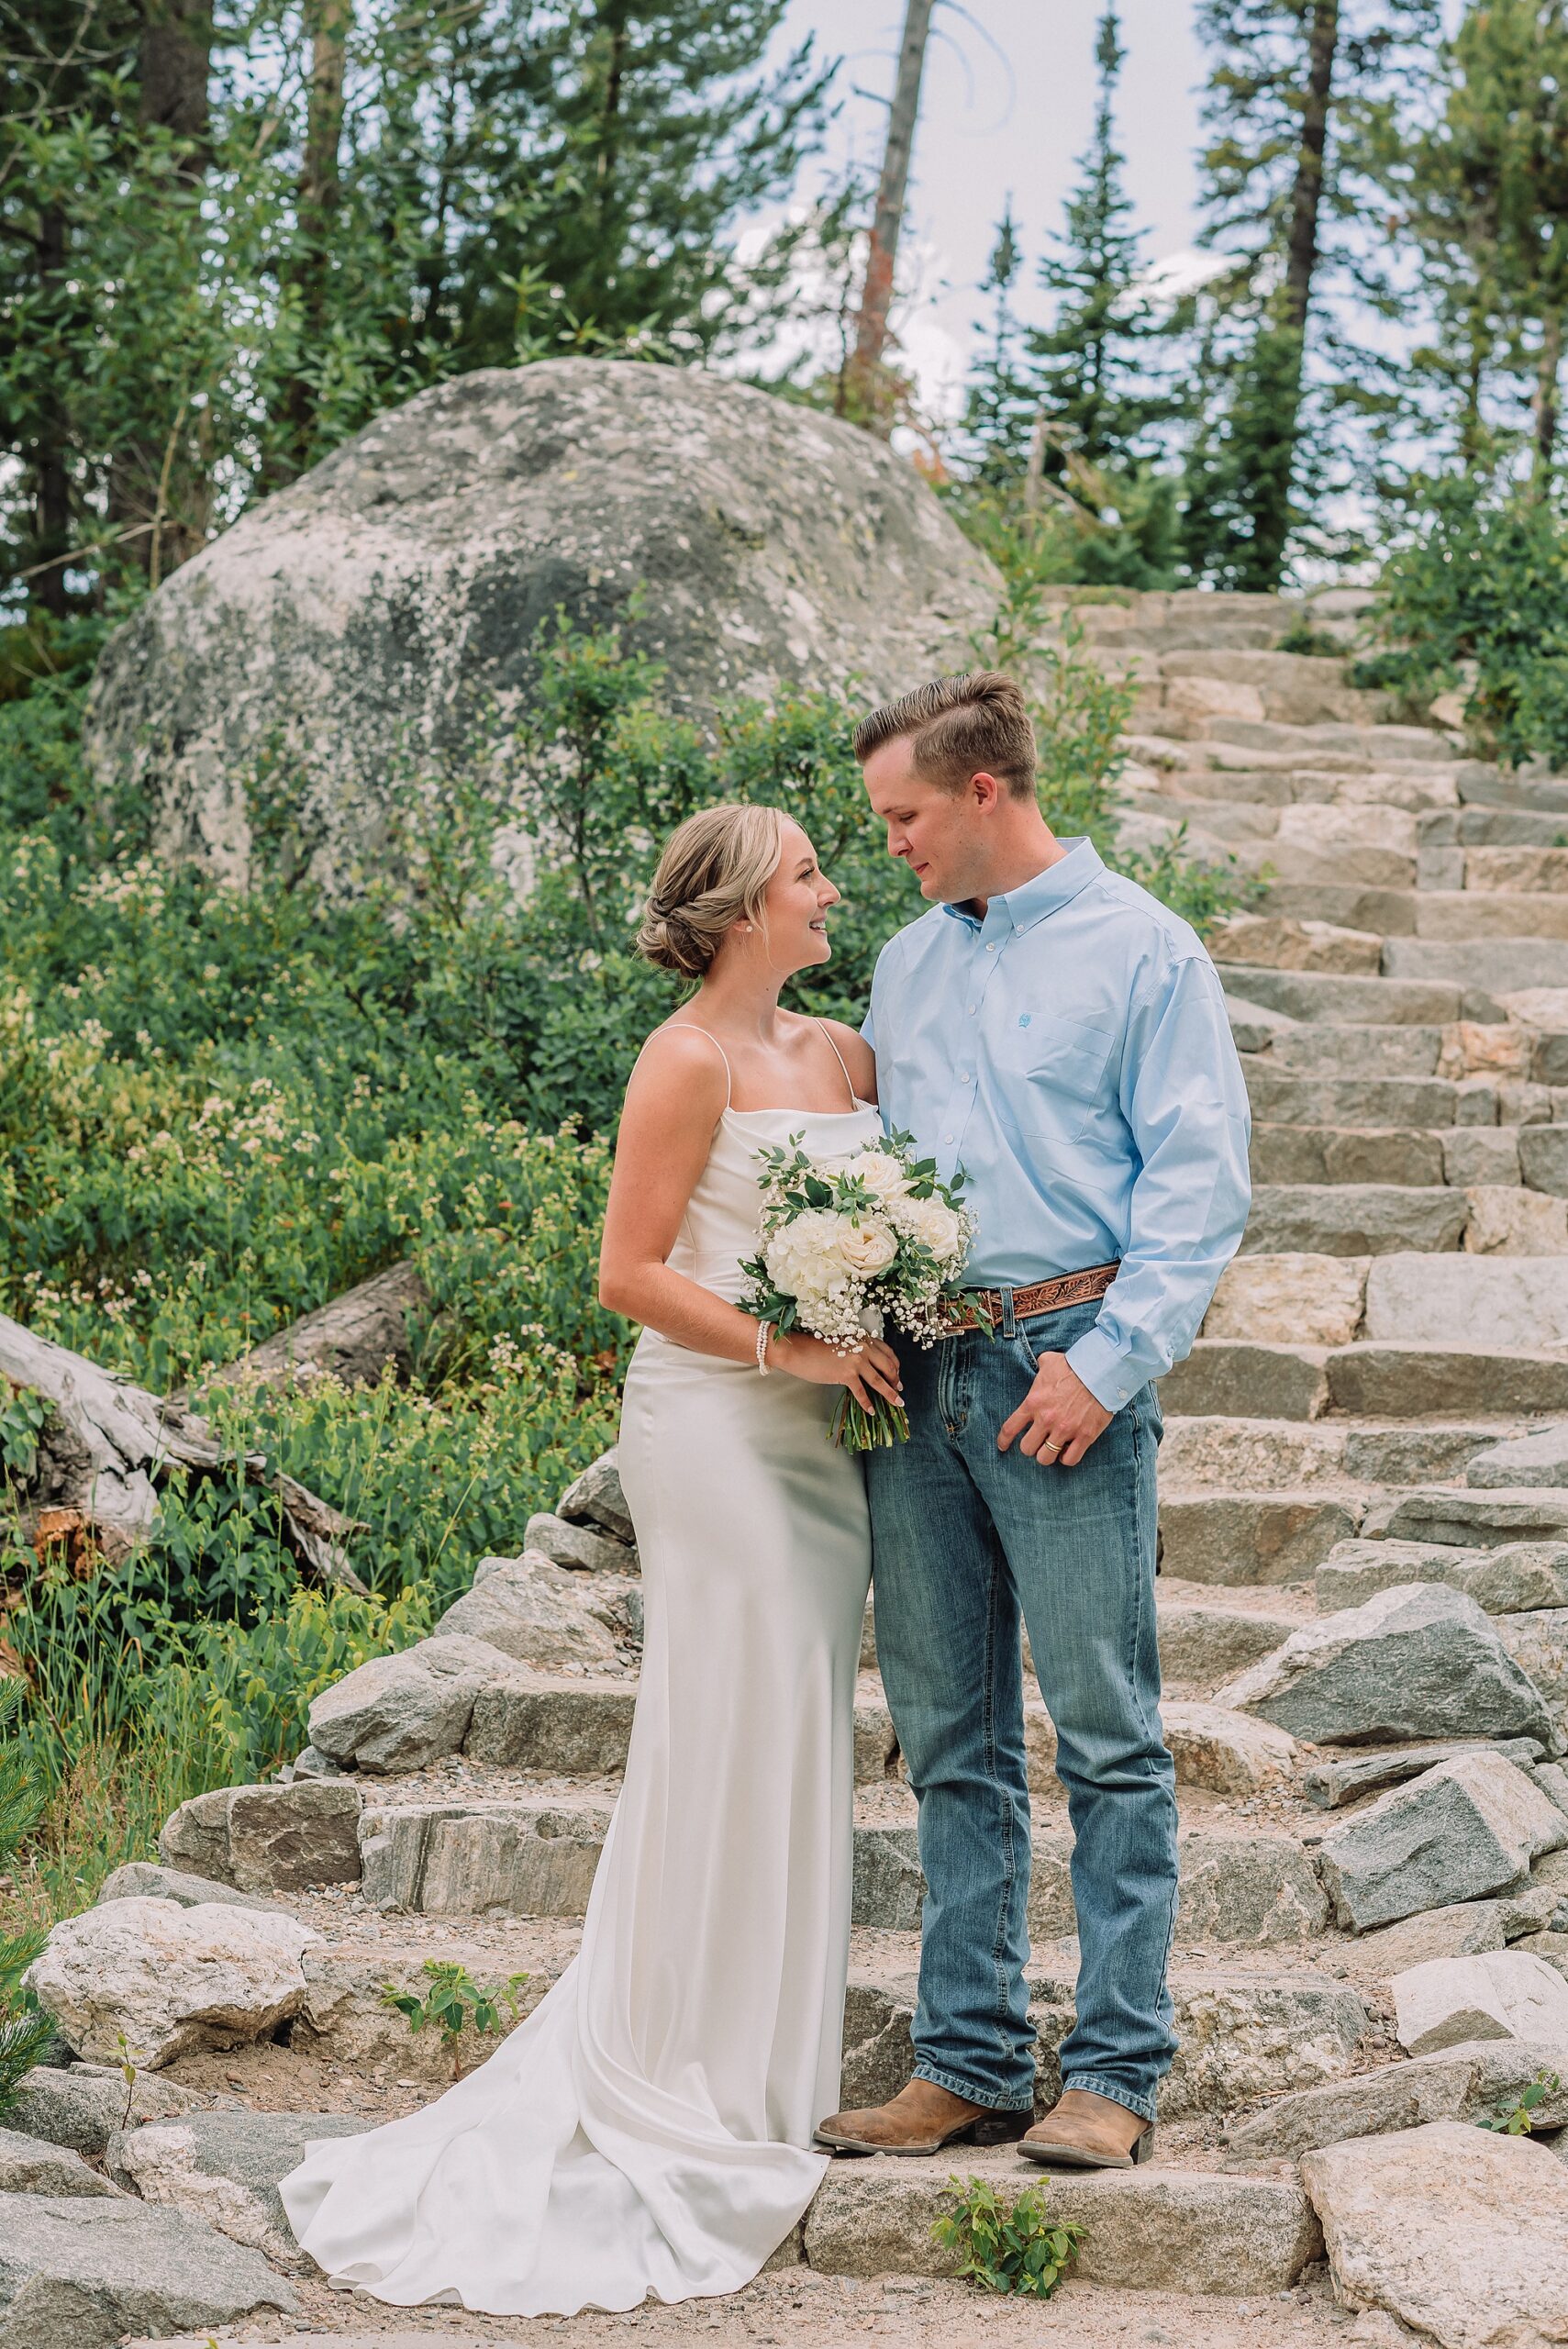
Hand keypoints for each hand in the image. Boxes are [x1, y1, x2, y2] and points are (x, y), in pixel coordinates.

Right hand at [774, 1331, 903, 1415]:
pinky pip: (861, 1392)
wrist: (800, 1350)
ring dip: (890, 1394)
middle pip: (888, 1367)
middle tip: (899, 1391)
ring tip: (897, 1403)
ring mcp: (856, 1361)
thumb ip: (858, 1350)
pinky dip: (867, 1403)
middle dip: (896, 1381)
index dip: (895, 1366)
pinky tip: (871, 1411)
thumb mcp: (844, 1343)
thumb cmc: (817, 1347)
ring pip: (879, 1381)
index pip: (888, 1353)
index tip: (897, 1376)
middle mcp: (863, 1347)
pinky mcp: (846, 1374)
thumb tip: (869, 1368)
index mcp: (864, 1338)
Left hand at [997, 1349, 1111, 1467]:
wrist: (1101, 1370)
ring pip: (1046, 1458)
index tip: (1003, 1446)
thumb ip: (1040, 1368)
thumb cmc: (1074, 1365)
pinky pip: (1070, 1459)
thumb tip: (1040, 1366)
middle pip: (1027, 1448)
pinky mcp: (1085, 1436)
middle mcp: (1046, 1419)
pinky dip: (1067, 1458)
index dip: (1004, 1441)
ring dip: (1048, 1455)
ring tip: (1053, 1448)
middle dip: (1031, 1447)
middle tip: (1038, 1441)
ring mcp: (1065, 1429)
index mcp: (1033, 1403)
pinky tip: (1068, 1451)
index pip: (1010, 1428)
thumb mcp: (1049, 1362)